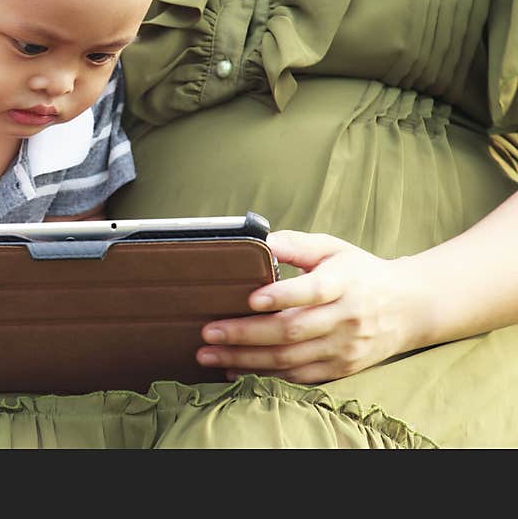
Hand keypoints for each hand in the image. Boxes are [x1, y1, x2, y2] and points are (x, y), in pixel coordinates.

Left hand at [196, 230, 414, 383]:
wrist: (407, 308)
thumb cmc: (359, 273)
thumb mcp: (333, 249)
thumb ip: (296, 244)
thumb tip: (259, 239)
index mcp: (343, 283)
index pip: (312, 290)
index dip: (281, 296)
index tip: (250, 298)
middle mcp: (345, 318)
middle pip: (292, 330)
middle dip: (245, 333)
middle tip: (208, 331)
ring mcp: (343, 347)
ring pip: (289, 359)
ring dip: (245, 359)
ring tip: (209, 354)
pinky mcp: (340, 368)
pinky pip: (298, 377)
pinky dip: (264, 376)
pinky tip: (234, 369)